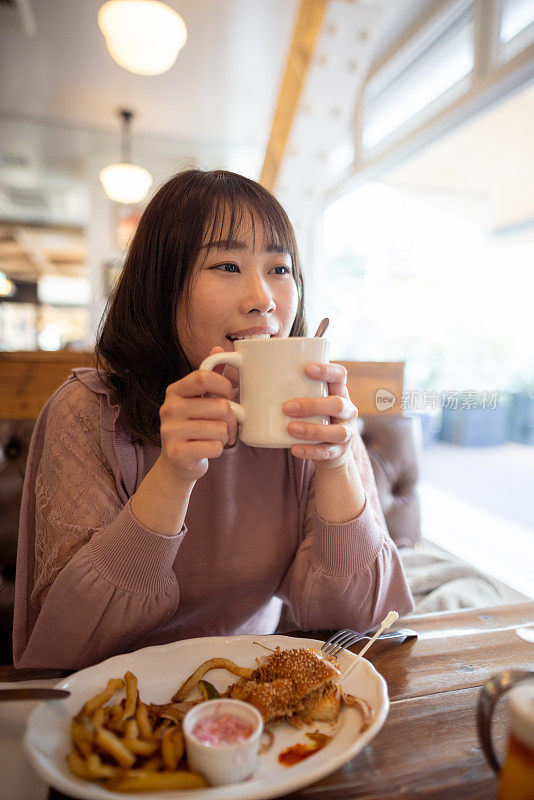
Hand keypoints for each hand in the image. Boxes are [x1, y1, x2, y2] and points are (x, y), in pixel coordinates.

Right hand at [158, 346, 237, 484]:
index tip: (230, 395)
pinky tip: (208, 449)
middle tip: (229, 426)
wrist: (176, 463)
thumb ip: (209, 377)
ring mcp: (170, 431)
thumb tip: (218, 348)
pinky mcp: (177, 453)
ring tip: (218, 438)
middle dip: (233, 419)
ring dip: (226, 436)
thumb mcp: (198, 400)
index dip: (224, 385)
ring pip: (220, 429)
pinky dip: (218, 450)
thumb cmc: (193, 427)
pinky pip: (215, 447)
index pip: (203, 377)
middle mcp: (168, 409)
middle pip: (220, 407)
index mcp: (174, 391)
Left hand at [282, 362, 357, 470]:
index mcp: (338, 391)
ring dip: (312, 430)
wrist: (328, 449)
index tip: (307, 368)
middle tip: (286, 407)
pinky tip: (294, 449)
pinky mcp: (338, 452)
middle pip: (338, 404)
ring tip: (290, 428)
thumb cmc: (310, 415)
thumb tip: (239, 365)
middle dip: (312, 405)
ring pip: (337, 431)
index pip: (340, 375)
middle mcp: (347, 410)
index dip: (327, 370)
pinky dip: (310, 451)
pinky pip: (327, 452)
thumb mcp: (304, 397)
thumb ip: (285, 385)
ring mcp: (345, 432)